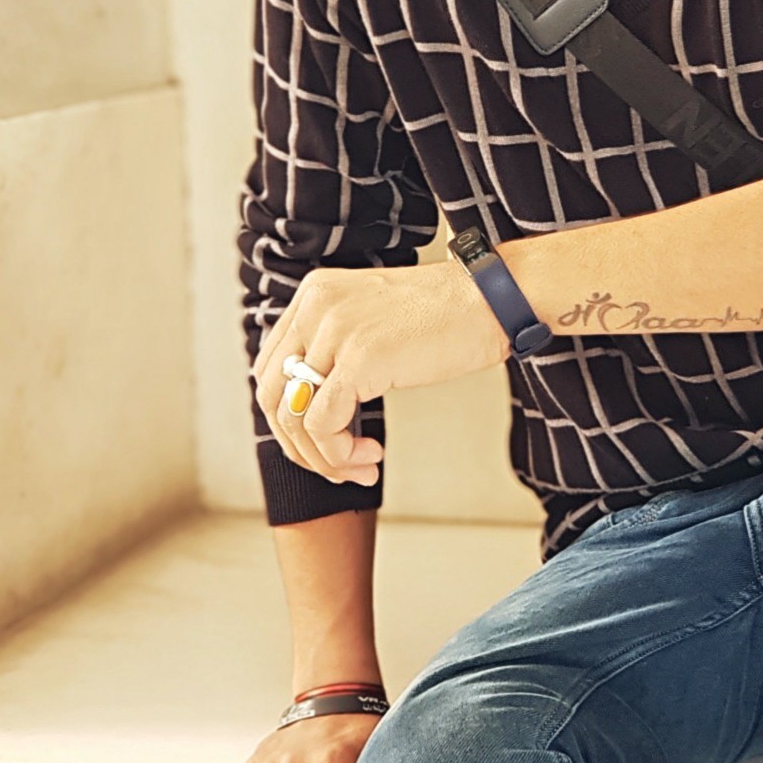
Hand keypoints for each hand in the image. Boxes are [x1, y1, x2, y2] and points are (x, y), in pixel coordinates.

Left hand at [253, 260, 510, 484]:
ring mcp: (334, 331)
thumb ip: (336, 348)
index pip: (271, 367)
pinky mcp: (358, 359)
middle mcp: (315, 307)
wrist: (491, 299)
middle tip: (335, 465)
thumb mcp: (373, 320)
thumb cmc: (447, 316)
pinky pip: (323, 424)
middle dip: (298, 443)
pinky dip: (339, 454)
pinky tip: (371, 455)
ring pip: (294, 415)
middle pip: (271, 393)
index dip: (289, 414)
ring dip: (323, 456)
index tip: (323, 440)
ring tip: (359, 467)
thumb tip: (314, 406)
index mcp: (314, 294)